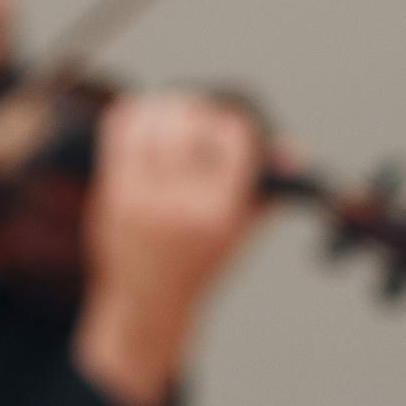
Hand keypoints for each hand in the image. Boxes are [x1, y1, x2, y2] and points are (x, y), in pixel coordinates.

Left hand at [72, 91, 264, 405]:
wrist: (149, 299)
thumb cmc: (203, 258)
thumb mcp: (243, 230)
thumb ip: (268, 189)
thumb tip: (292, 150)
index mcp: (220, 213)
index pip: (232, 137)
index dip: (232, 120)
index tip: (228, 122)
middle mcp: (181, 206)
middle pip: (188, 125)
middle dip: (194, 109)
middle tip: (195, 110)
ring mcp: (142, 200)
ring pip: (151, 123)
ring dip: (163, 106)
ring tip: (170, 110)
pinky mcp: (113, 196)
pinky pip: (118, 134)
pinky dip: (133, 115)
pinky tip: (143, 116)